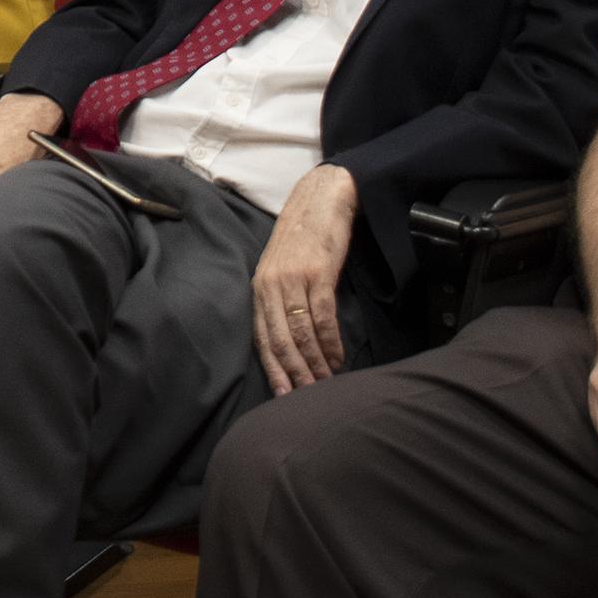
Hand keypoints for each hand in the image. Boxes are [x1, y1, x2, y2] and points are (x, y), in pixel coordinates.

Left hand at [250, 163, 358, 392]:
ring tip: (326, 383)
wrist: (321, 199)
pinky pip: (322, 317)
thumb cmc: (304, 238)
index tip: (283, 395)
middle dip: (294, 372)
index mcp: (259, 287)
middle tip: (308, 397)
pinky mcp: (317, 273)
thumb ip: (281, 300)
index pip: (261, 337)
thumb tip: (292, 341)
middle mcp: (271, 285)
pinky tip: (338, 357)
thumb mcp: (283, 269)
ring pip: (301, 333)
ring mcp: (293, 279)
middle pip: (280, 340)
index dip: (273, 368)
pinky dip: (330, 342)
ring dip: (315, 362)